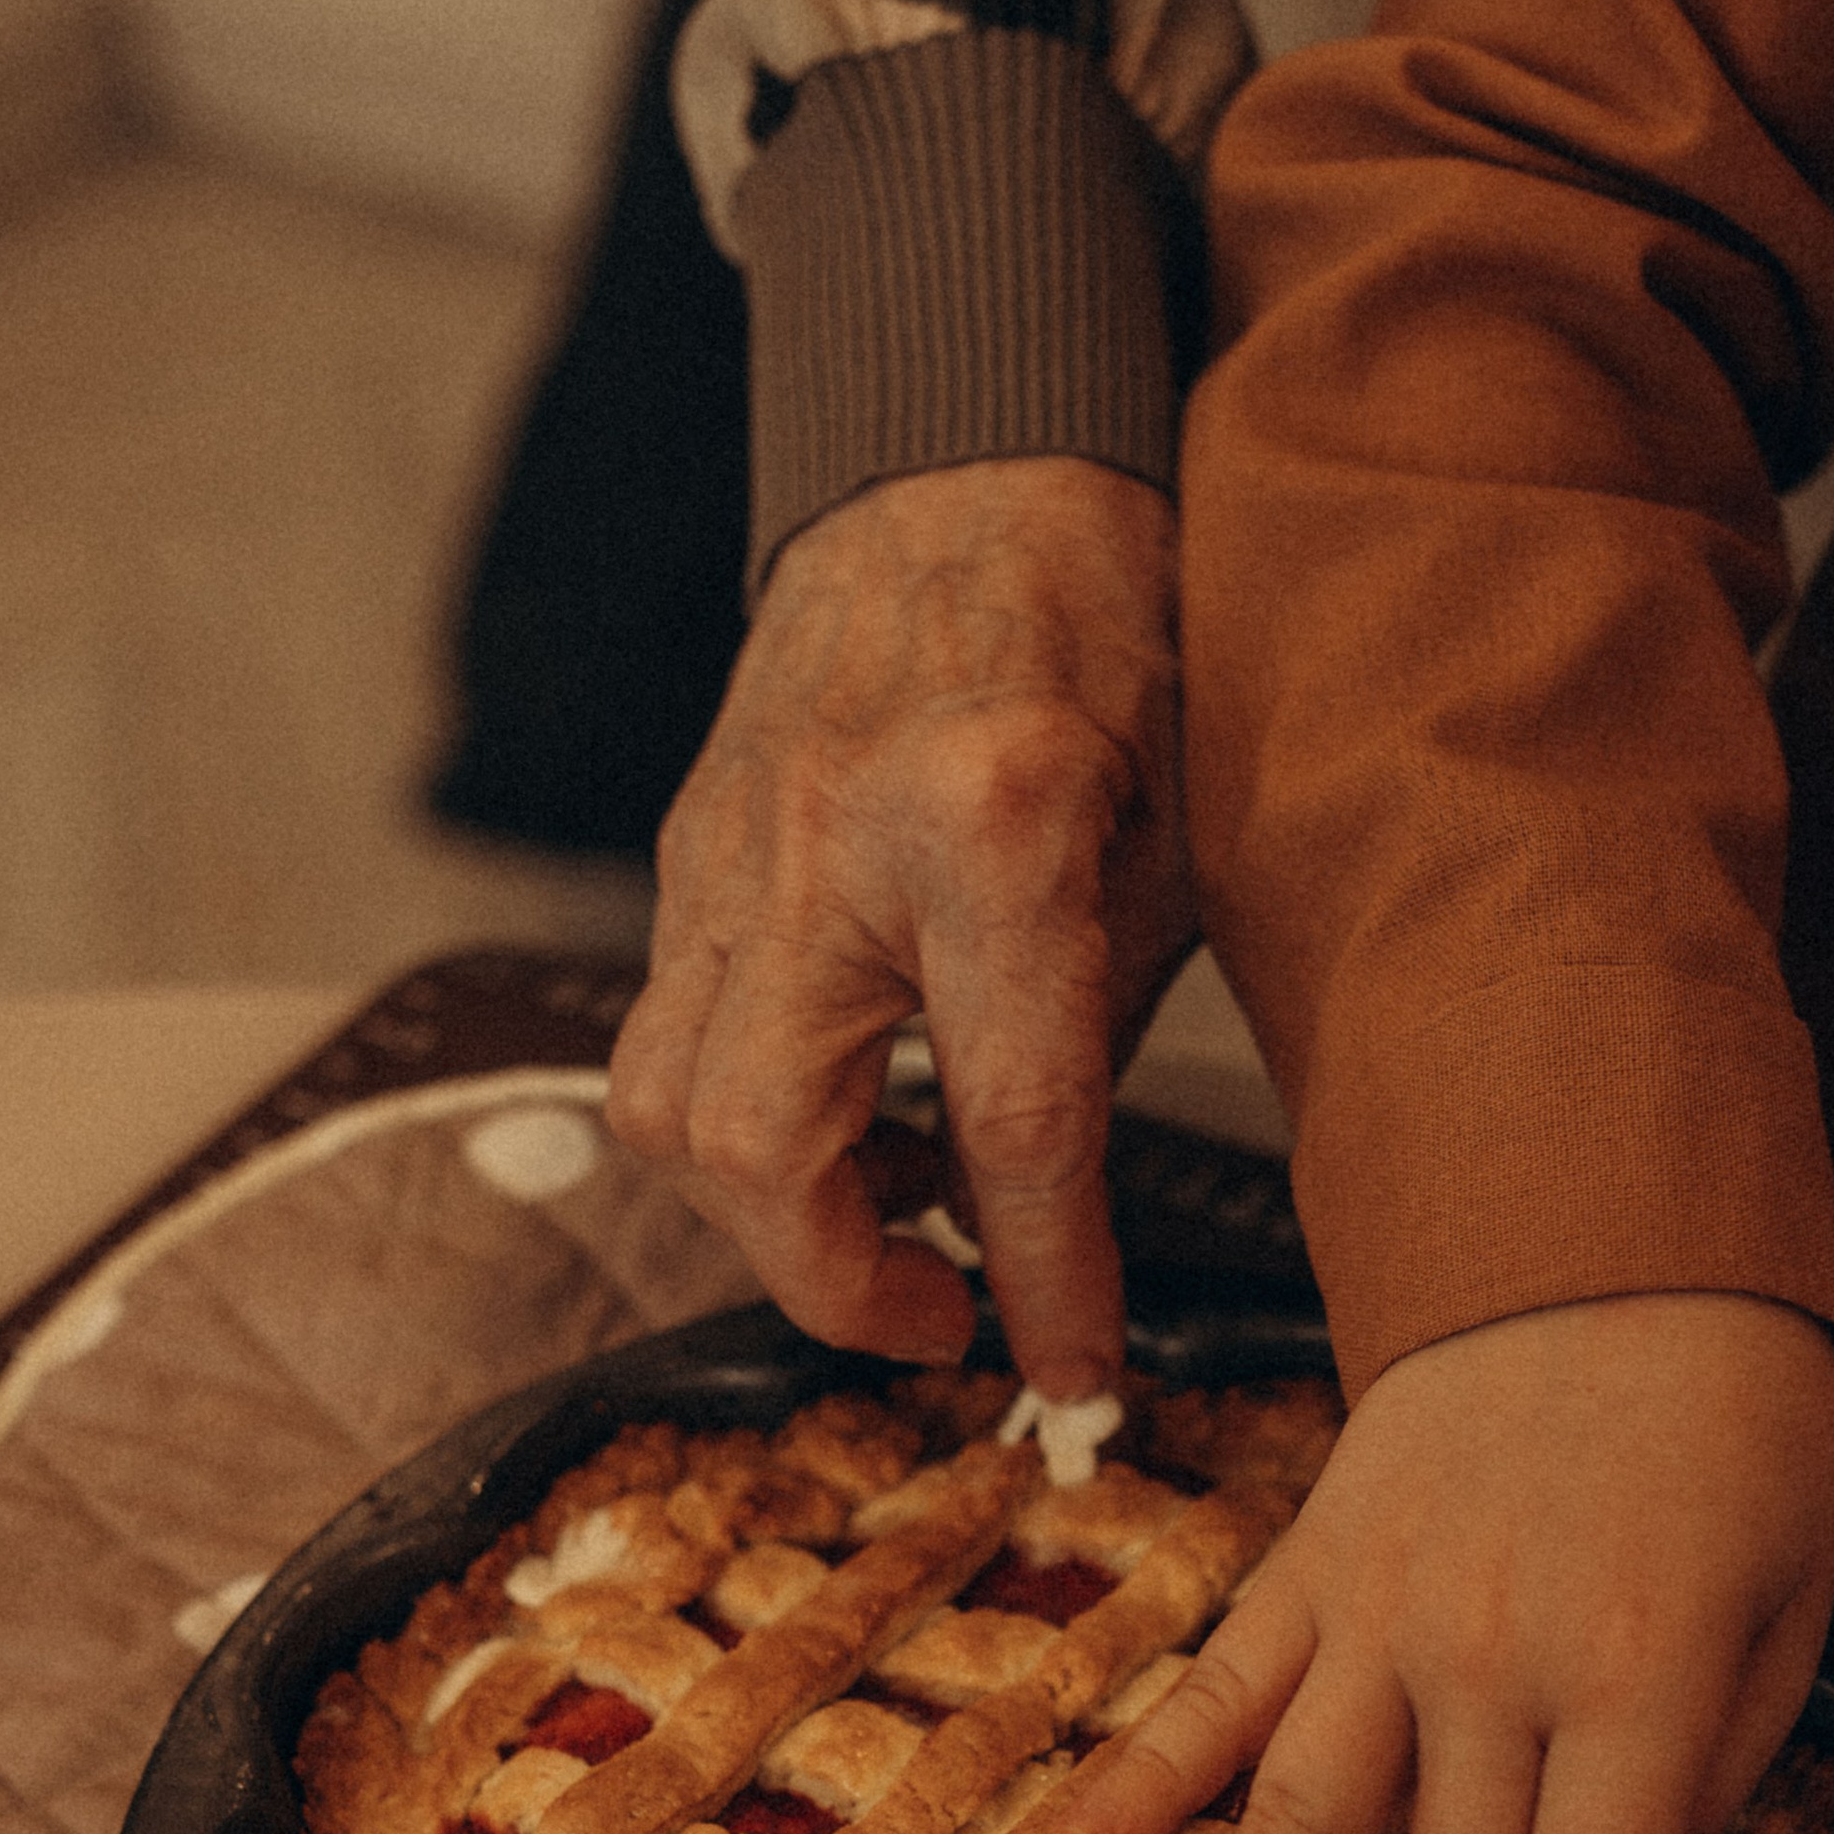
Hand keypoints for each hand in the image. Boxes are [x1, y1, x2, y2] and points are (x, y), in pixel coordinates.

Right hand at [608, 457, 1192, 1396]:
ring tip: (895, 1214)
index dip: (1044, 1280)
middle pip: (750, 1145)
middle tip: (945, 1312)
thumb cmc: (1113, 640)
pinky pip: (665, 1037)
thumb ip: (1103, 1027)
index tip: (1074, 1373)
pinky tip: (850, 1118)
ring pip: (662, 1108)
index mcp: (995, 826)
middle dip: (836, 1280)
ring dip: (767, 1212)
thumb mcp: (1171, 838)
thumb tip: (1049, 1227)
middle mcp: (828, 843)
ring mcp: (727, 846)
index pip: (1011, 1122)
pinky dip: (743, 1124)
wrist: (969, 460)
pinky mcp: (685, 855)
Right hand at [1062, 1293, 1833, 1833]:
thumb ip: (1710, 1775)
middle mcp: (1497, 1654)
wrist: (1616, 1230)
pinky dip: (1130, 1784)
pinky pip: (1212, 1692)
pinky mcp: (1307, 1565)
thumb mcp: (1793, 1608)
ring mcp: (1380, 1610)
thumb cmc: (1738, 1439)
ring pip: (1288, 1824)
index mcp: (1643, 1676)